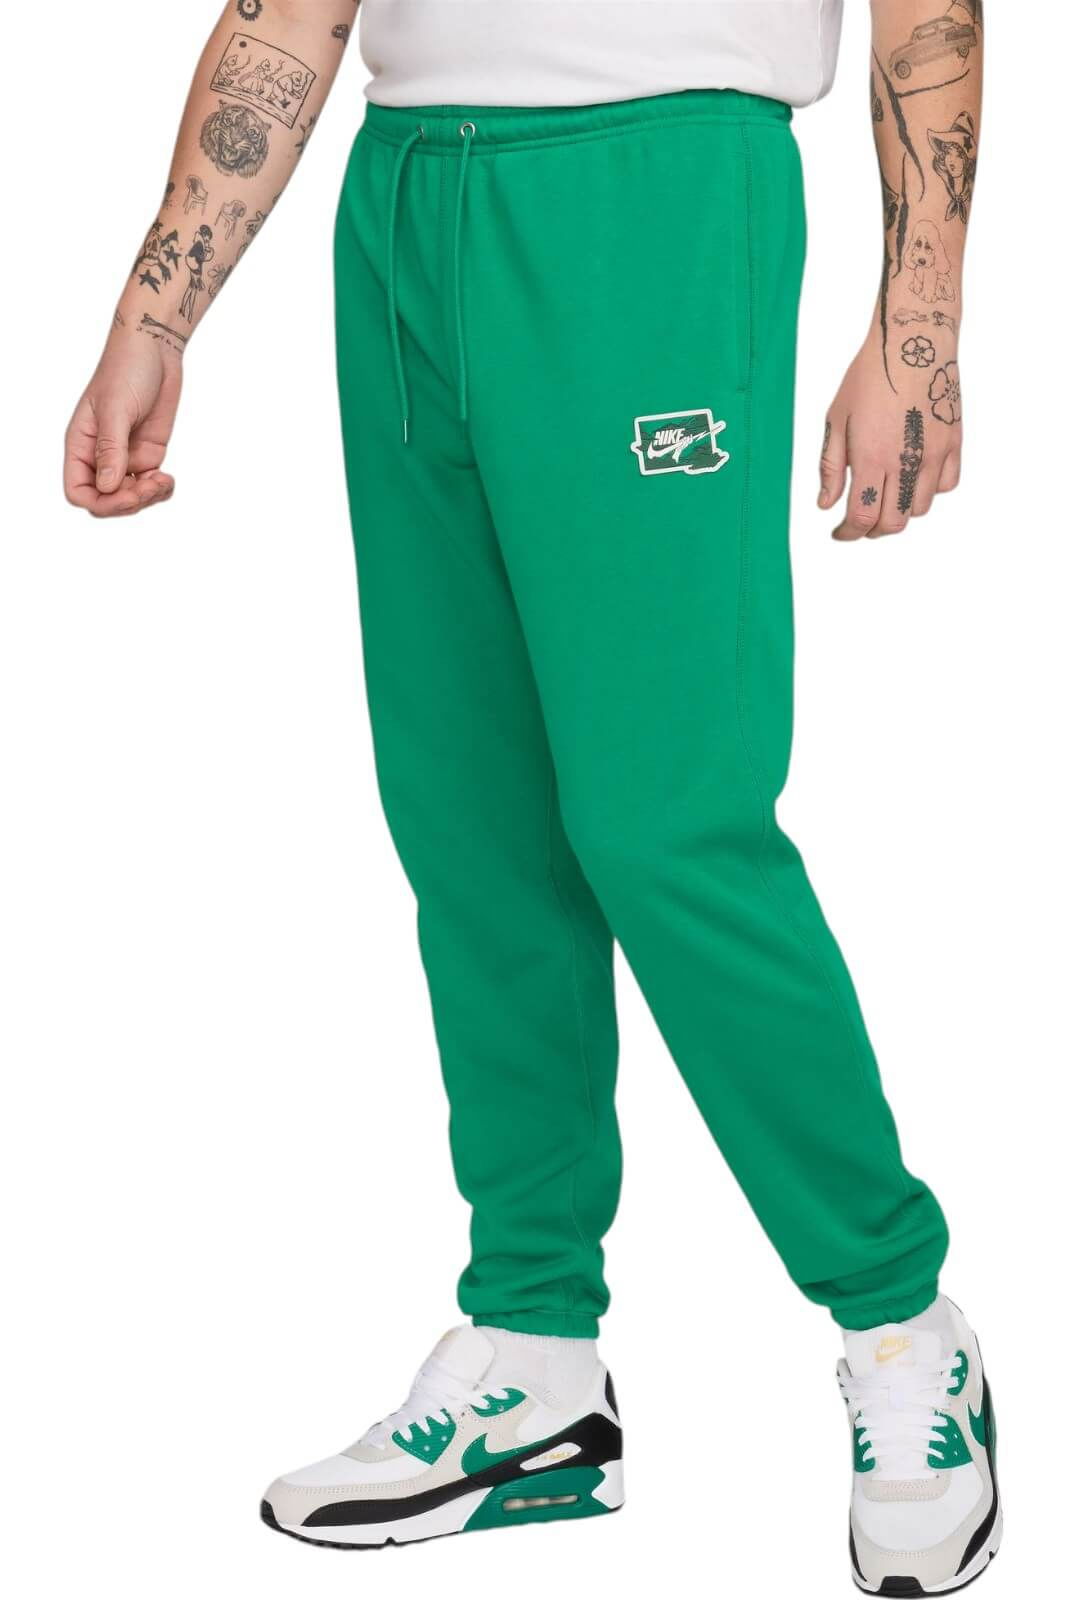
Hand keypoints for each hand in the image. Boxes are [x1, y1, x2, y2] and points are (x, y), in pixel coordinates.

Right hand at [64, 326, 182, 517]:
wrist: (154, 349)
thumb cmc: (126, 369)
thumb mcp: (116, 409)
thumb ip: (111, 449)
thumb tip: (107, 487)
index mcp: (81, 444)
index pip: (78, 491)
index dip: (100, 503)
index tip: (126, 494)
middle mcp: (100, 455)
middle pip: (106, 499)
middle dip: (129, 502)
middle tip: (151, 485)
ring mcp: (126, 456)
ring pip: (130, 497)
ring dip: (148, 498)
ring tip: (163, 480)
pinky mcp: (148, 453)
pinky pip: (150, 485)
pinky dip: (161, 490)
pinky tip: (168, 480)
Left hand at [818, 323, 961, 539]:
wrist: (913, 342)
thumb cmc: (869, 377)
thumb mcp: (836, 419)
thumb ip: (830, 466)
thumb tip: (825, 504)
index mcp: (871, 457)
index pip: (861, 517)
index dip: (848, 533)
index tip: (839, 533)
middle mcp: (905, 461)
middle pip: (892, 523)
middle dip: (872, 530)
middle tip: (860, 521)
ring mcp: (933, 454)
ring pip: (919, 509)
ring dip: (899, 511)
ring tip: (884, 497)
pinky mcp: (953, 443)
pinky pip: (946, 485)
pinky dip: (928, 491)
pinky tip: (912, 479)